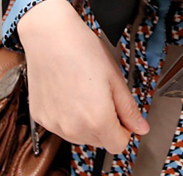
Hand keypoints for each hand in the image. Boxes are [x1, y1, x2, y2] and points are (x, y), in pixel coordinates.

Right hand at [17, 0, 149, 152]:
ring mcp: (55, 125)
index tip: (121, 113)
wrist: (50, 36)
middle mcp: (74, 128)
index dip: (124, 129)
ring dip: (87, 122)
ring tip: (84, 92)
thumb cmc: (83, 50)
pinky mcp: (41, 117)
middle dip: (106, 124)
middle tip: (102, 95)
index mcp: (97, 120)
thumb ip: (129, 109)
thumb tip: (141, 128)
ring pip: (80, 136)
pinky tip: (68, 93)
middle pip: (99, 142)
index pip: (118, 145)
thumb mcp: (115, 78)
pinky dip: (68, 116)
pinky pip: (61, 127)